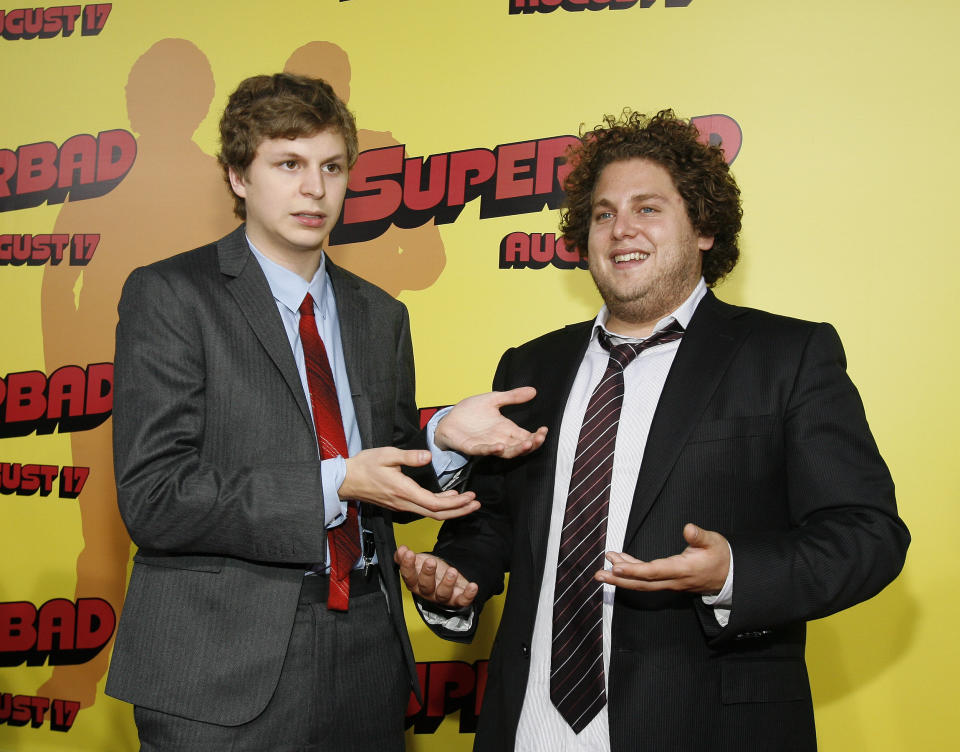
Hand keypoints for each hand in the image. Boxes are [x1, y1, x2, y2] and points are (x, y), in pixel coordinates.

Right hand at [341, 447, 478, 519]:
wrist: (345, 480)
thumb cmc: (365, 465)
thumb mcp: (386, 455)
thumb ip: (409, 456)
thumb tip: (428, 456)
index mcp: (403, 491)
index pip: (434, 503)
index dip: (454, 503)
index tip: (469, 497)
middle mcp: (404, 503)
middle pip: (436, 513)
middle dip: (459, 510)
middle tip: (476, 503)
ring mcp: (401, 506)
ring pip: (431, 513)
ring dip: (451, 509)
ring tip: (468, 502)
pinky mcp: (399, 504)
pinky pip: (423, 509)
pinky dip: (439, 506)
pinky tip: (449, 498)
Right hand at [394, 545, 478, 607]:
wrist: (445, 579)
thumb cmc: (428, 571)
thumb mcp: (417, 561)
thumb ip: (405, 557)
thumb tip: (401, 550)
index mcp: (416, 583)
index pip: (409, 577)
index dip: (407, 566)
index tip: (409, 553)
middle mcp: (428, 592)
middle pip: (425, 586)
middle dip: (427, 574)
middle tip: (430, 562)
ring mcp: (442, 597)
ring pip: (443, 594)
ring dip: (447, 583)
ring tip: (452, 571)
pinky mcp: (457, 599)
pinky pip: (462, 600)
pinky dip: (468, 595)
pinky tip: (473, 585)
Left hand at [434, 387, 547, 457]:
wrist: (449, 418)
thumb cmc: (470, 412)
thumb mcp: (493, 399)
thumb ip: (512, 397)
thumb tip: (533, 390)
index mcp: (506, 428)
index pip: (525, 435)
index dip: (536, 435)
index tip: (544, 430)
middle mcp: (499, 438)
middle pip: (520, 446)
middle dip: (531, 444)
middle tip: (539, 438)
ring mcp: (487, 444)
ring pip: (506, 452)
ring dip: (517, 449)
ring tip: (527, 444)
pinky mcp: (473, 447)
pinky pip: (484, 450)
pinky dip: (492, 450)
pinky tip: (500, 446)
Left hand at [595, 523, 729, 593]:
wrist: (729, 576)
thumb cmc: (721, 557)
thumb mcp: (714, 542)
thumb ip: (700, 536)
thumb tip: (688, 528)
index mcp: (682, 569)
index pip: (654, 571)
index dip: (634, 571)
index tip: (617, 568)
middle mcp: (673, 579)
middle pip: (642, 583)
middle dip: (619, 580)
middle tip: (599, 575)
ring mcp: (670, 581)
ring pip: (642, 582)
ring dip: (621, 576)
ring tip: (603, 568)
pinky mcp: (668, 579)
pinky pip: (647, 578)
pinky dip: (632, 571)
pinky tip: (620, 563)